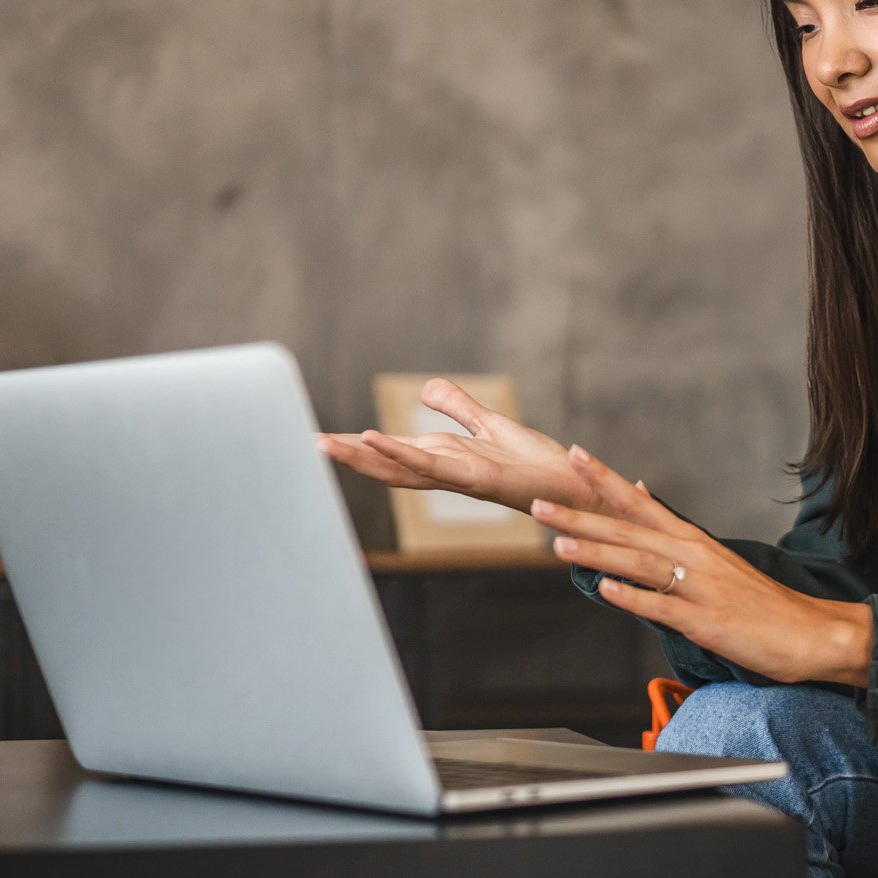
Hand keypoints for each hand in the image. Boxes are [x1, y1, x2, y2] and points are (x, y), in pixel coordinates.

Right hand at [320, 377, 602, 514]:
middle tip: (298, 445)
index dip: (353, 446)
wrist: (579, 488)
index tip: (312, 437)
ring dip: (360, 456)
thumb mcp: (492, 425)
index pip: (390, 451)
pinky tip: (370, 439)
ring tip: (321, 444)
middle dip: (343, 455)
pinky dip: (400, 453)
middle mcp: (446, 471)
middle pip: (385, 462)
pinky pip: (433, 464)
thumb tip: (423, 389)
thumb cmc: (539, 464)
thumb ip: (458, 407)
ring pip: (400, 466)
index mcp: (445, 458)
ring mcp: (460, 476)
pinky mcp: (481, 476)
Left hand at [532, 444, 873, 687]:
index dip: (605, 479)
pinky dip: (632, 597)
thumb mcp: (716, 561)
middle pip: (628, 530)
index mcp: (693, 541)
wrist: (810, 633)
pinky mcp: (706, 621)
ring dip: (597, 553)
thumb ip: (675, 539)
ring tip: (557, 545)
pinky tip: (604, 589)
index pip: (640, 502)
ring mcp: (699, 588)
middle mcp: (694, 556)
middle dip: (580, 517)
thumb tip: (642, 500)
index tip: (573, 455)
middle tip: (538, 504)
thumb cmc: (759, 603)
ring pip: (639, 563)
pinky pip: (663, 607)